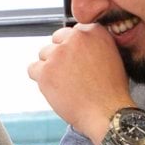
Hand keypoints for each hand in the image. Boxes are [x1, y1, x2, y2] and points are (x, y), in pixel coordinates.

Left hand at [28, 24, 131, 142]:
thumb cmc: (110, 91)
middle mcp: (76, 38)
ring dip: (50, 68)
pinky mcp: (45, 71)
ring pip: (43, 54)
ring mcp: (58, 54)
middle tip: (70, 74)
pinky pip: (32, 69)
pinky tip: (54, 89)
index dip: (72, 49)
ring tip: (65, 84)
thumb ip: (94, 44)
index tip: (76, 61)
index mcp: (94, 31)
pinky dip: (40, 79)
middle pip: (55, 41)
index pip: (71, 32)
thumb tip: (77, 44)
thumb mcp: (112, 56)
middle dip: (60, 55)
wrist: (106, 113)